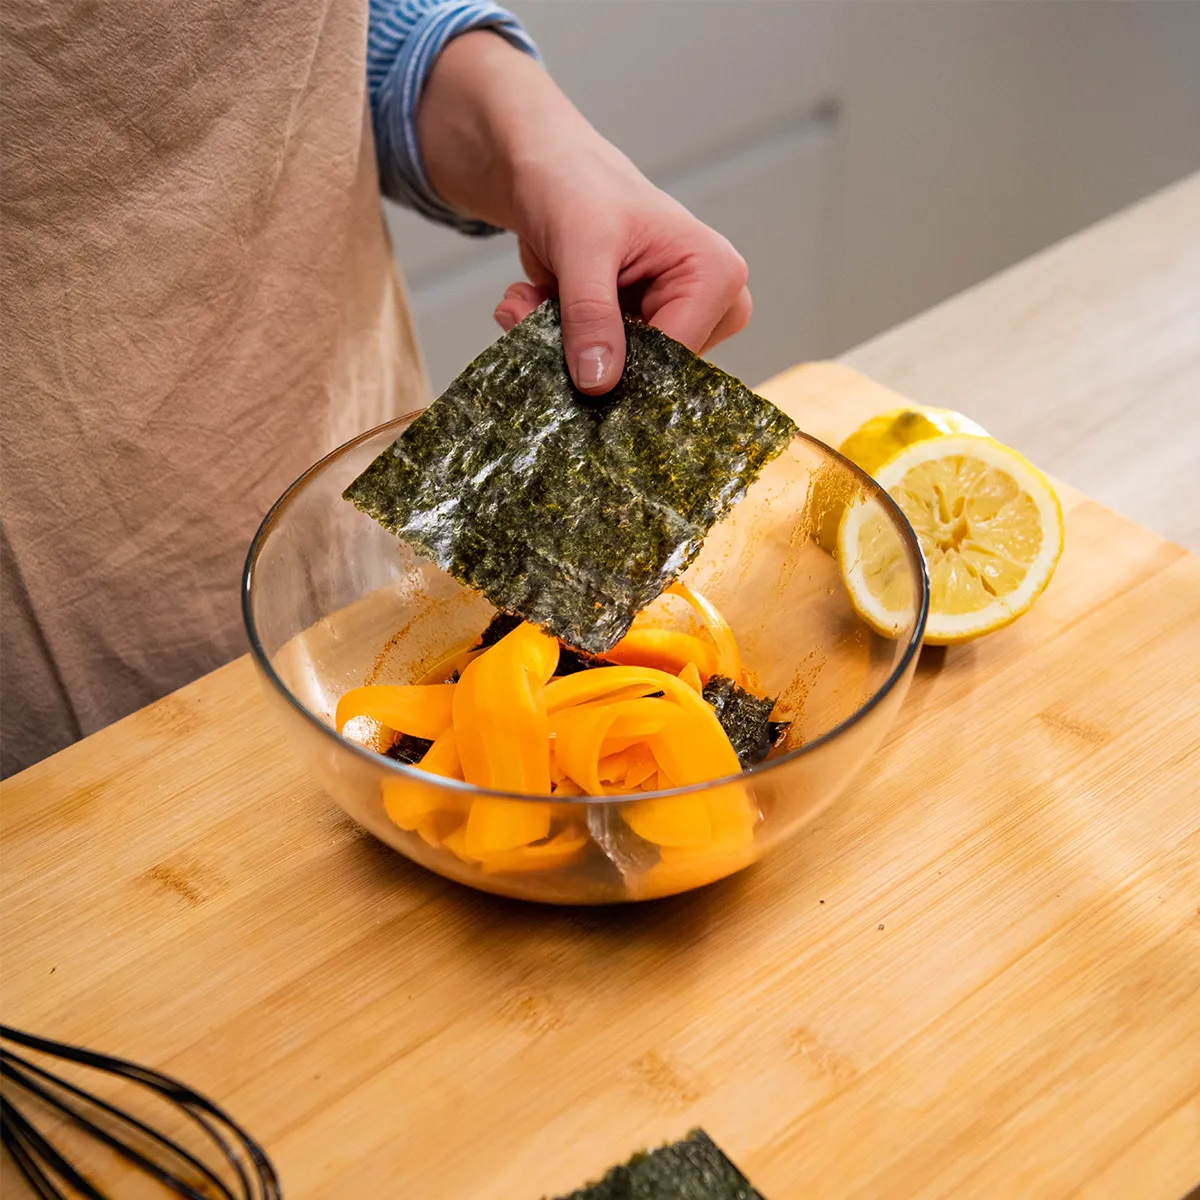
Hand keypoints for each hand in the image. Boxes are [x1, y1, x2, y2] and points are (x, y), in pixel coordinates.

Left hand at [418, 31, 750, 394]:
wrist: (548, 170)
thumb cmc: (577, 185)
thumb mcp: (582, 247)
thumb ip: (591, 314)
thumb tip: (598, 383)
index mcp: (718, 275)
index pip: (677, 357)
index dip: (619, 370)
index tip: (562, 358)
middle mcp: (710, 306)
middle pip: (650, 372)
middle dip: (583, 353)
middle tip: (529, 314)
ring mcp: (676, 322)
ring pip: (619, 374)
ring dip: (562, 346)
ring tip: (528, 302)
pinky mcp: (642, 334)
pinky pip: (599, 366)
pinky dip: (556, 342)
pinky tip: (532, 303)